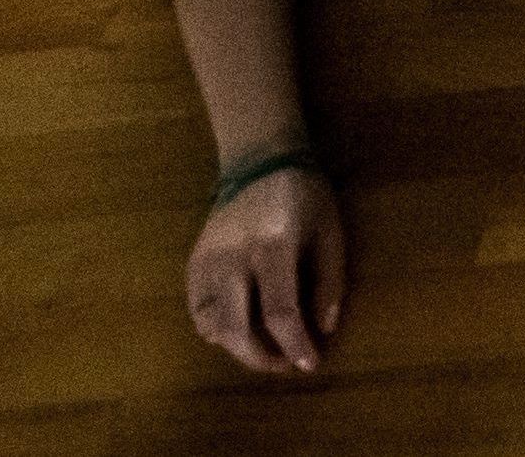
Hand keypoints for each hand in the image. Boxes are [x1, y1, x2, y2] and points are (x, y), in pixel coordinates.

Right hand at [183, 162, 346, 376]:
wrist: (260, 161)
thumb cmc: (305, 196)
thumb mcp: (331, 233)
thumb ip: (329, 282)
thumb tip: (322, 330)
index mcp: (274, 246)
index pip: (280, 312)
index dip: (295, 345)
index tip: (309, 364)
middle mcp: (234, 256)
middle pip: (236, 327)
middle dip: (260, 358)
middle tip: (284, 364)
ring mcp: (208, 259)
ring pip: (211, 324)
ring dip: (238, 347)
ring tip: (264, 348)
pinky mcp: (194, 261)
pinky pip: (197, 309)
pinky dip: (214, 329)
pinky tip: (237, 328)